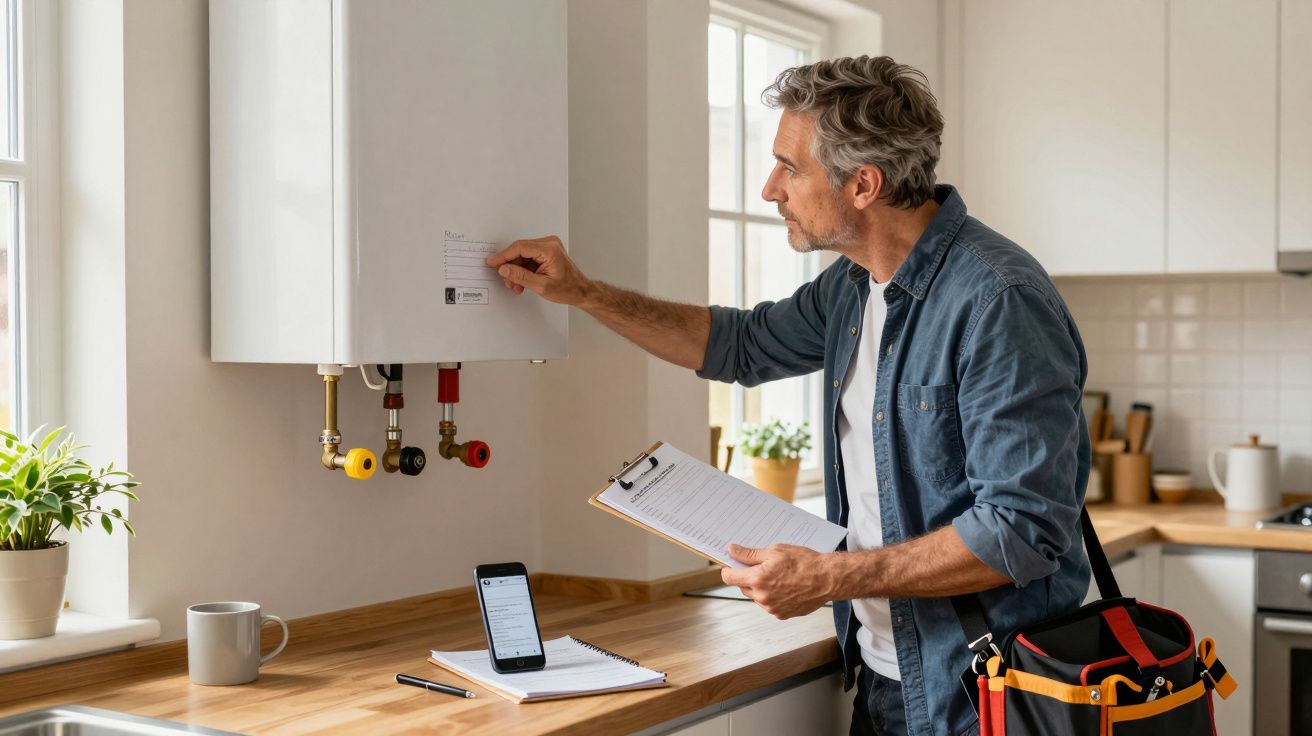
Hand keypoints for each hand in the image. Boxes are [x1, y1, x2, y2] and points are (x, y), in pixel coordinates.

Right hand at [485, 236, 593, 305]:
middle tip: (507, 280)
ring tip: (516, 285)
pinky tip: (521, 282)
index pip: (520, 248)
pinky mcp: (546, 252)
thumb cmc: (568, 289)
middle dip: (511, 267)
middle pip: (520, 251)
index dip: (504, 256)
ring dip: (516, 271)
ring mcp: (548, 247)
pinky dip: (523, 270)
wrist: (580, 291)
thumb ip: (521, 276)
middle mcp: (549, 244)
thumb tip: (504, 269)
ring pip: (522, 256)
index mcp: (549, 249)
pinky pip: (528, 258)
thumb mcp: (542, 286)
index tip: (493, 263)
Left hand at [721, 544, 835, 619]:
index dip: (728, 569)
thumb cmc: (804, 562)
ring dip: (760, 588)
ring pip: (755, 597)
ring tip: (777, 576)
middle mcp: (762, 597)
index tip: (731, 564)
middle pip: (742, 587)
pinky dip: (772, 597)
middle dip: (747, 577)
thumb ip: (749, 554)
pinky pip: (768, 605)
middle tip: (760, 566)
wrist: (827, 579)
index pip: (729, 577)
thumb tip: (731, 551)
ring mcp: (771, 608)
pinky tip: (785, 587)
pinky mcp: (781, 614)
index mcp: (757, 579)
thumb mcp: (774, 551)